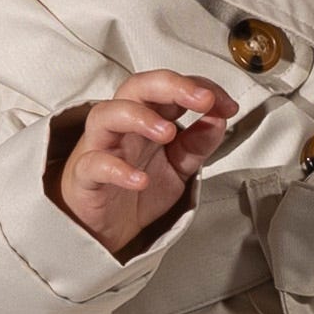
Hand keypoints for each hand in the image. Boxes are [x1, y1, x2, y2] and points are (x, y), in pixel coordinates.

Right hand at [51, 74, 235, 256]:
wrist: (105, 227)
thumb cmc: (137, 187)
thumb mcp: (178, 166)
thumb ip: (198, 143)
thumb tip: (220, 119)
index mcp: (147, 116)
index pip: (171, 87)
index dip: (200, 89)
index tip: (228, 105)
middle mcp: (122, 124)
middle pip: (138, 86)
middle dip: (172, 86)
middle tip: (203, 99)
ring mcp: (101, 146)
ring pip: (107, 114)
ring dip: (139, 117)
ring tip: (168, 133)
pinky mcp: (85, 175)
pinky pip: (95, 164)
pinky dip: (117, 170)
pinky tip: (141, 180)